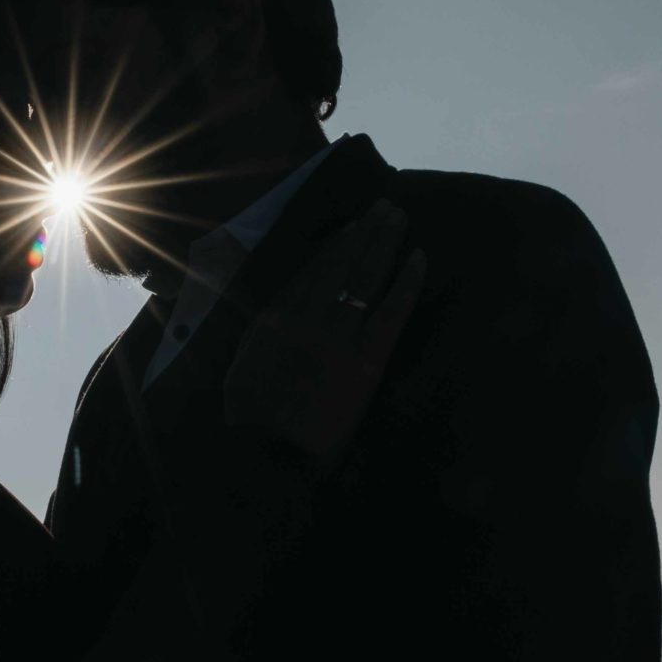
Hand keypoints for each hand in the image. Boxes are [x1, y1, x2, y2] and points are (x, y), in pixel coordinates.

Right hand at [223, 199, 427, 466]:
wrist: (270, 456)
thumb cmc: (251, 415)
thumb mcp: (244, 361)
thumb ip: (265, 325)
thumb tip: (284, 296)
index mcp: (276, 318)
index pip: (310, 269)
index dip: (335, 242)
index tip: (352, 222)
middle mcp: (307, 321)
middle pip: (341, 265)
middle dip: (365, 232)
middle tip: (385, 206)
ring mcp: (338, 340)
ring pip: (365, 279)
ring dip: (384, 244)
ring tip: (399, 218)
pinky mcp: (365, 364)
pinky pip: (391, 314)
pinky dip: (405, 284)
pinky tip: (418, 259)